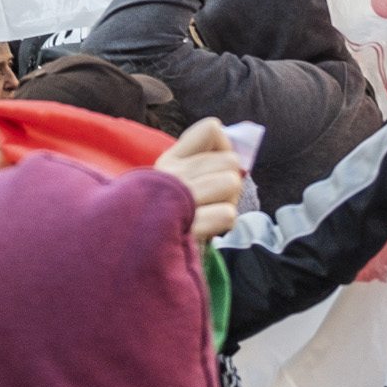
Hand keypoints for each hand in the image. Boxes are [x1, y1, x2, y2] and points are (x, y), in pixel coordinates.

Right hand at [155, 118, 246, 242]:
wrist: (142, 258)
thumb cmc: (173, 219)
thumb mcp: (182, 183)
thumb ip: (208, 159)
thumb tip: (244, 138)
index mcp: (170, 160)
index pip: (212, 129)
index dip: (224, 149)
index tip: (214, 171)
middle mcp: (170, 174)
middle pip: (230, 161)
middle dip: (230, 184)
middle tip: (212, 202)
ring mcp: (177, 199)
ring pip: (231, 183)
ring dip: (227, 203)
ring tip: (209, 214)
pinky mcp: (185, 226)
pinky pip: (227, 214)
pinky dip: (222, 224)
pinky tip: (207, 230)